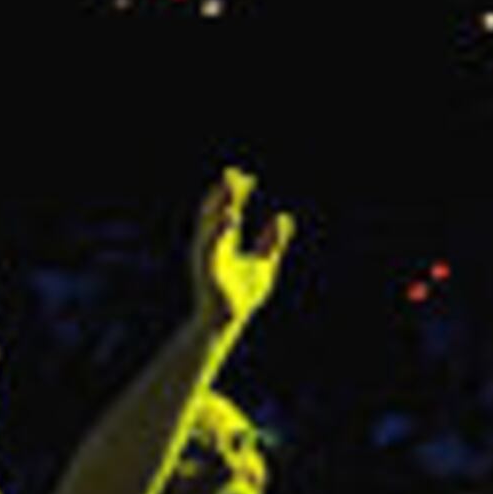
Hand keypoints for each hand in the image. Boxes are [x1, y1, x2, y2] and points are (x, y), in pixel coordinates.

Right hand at [191, 169, 295, 335]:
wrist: (229, 320)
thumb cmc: (242, 294)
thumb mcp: (264, 262)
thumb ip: (273, 241)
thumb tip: (285, 217)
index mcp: (222, 242)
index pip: (227, 211)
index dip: (234, 193)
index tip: (247, 176)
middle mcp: (211, 246)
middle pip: (214, 213)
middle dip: (221, 193)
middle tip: (232, 173)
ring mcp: (207, 257)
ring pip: (209, 226)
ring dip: (218, 207)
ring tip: (230, 190)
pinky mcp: (208, 270)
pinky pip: (212, 247)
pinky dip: (219, 231)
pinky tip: (231, 218)